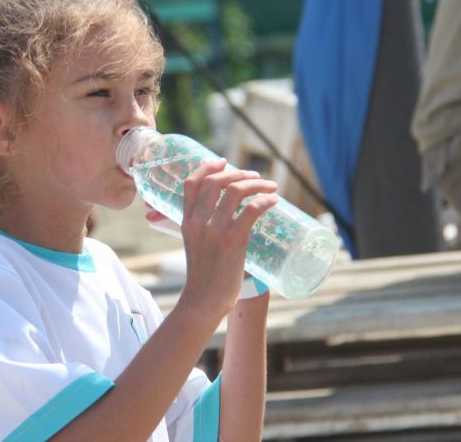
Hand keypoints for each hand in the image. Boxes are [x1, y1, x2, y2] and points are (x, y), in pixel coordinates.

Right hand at [177, 158, 277, 318]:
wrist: (204, 300)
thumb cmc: (204, 275)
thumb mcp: (194, 244)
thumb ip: (203, 228)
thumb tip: (225, 214)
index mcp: (186, 221)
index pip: (191, 183)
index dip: (207, 167)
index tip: (223, 161)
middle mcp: (198, 221)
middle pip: (216, 181)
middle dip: (238, 173)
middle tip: (255, 176)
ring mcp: (214, 230)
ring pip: (236, 191)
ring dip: (257, 184)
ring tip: (271, 187)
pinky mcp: (233, 240)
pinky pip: (252, 209)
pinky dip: (265, 200)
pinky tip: (274, 201)